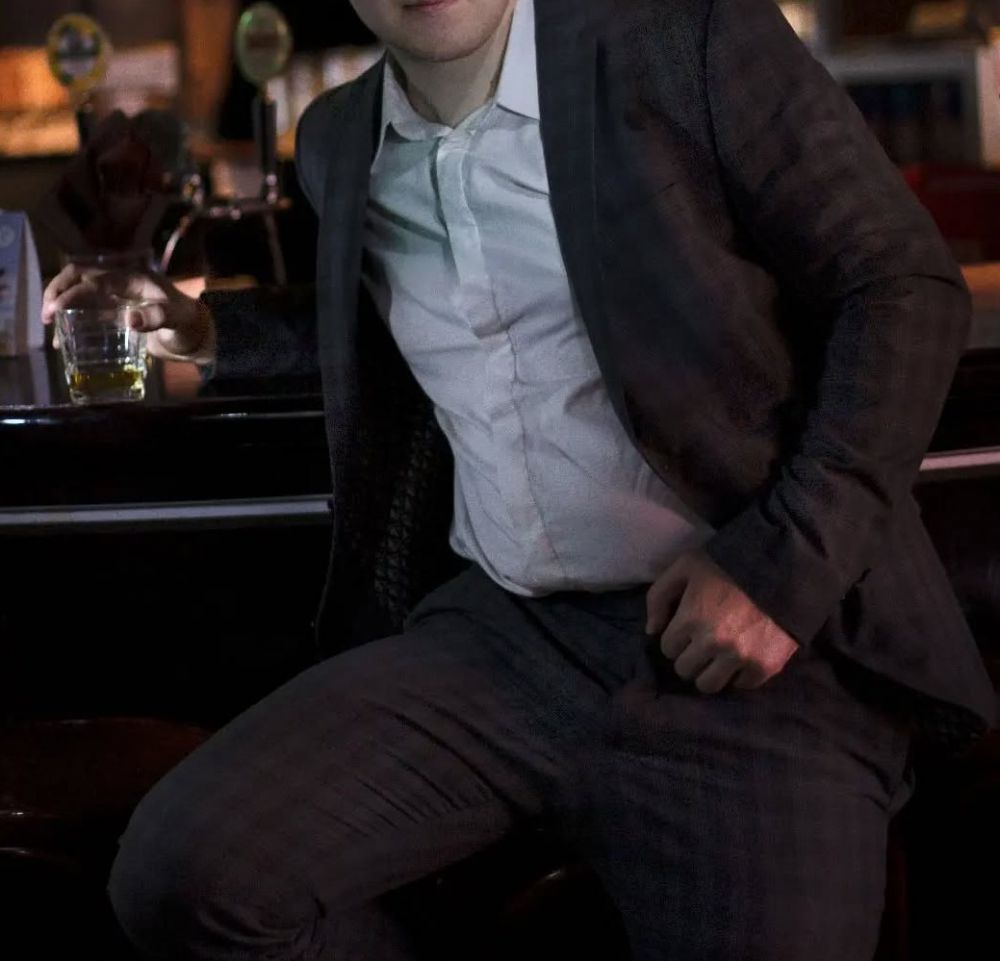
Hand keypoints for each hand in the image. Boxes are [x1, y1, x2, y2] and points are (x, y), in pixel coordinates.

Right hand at [42, 264, 210, 360]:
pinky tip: (64, 339)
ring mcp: (115, 298)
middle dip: (57, 291)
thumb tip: (130, 319)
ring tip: (50, 327)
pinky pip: (87, 312)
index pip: (94, 281)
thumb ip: (157, 317)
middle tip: (46, 316)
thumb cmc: (186, 321)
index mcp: (131, 278)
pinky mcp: (114, 313)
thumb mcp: (176, 318)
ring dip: (60, 305)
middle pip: (79, 277)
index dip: (72, 292)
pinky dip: (73, 321)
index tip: (55, 309)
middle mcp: (119, 284)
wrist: (194, 333)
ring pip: (79, 293)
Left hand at [645, 547, 799, 693]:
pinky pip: (741, 685)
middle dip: (689, 657)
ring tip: (717, 656)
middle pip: (685, 670)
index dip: (675, 638)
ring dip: (709, 672)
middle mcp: (713, 642)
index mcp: (691, 618)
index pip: (667, 648)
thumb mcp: (685, 567)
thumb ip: (659, 596)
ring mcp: (740, 657)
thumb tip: (651, 631)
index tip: (686, 629)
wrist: (783, 567)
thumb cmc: (728, 565)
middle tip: (701, 643)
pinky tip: (742, 656)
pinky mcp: (765, 666)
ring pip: (709, 685)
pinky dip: (739, 675)